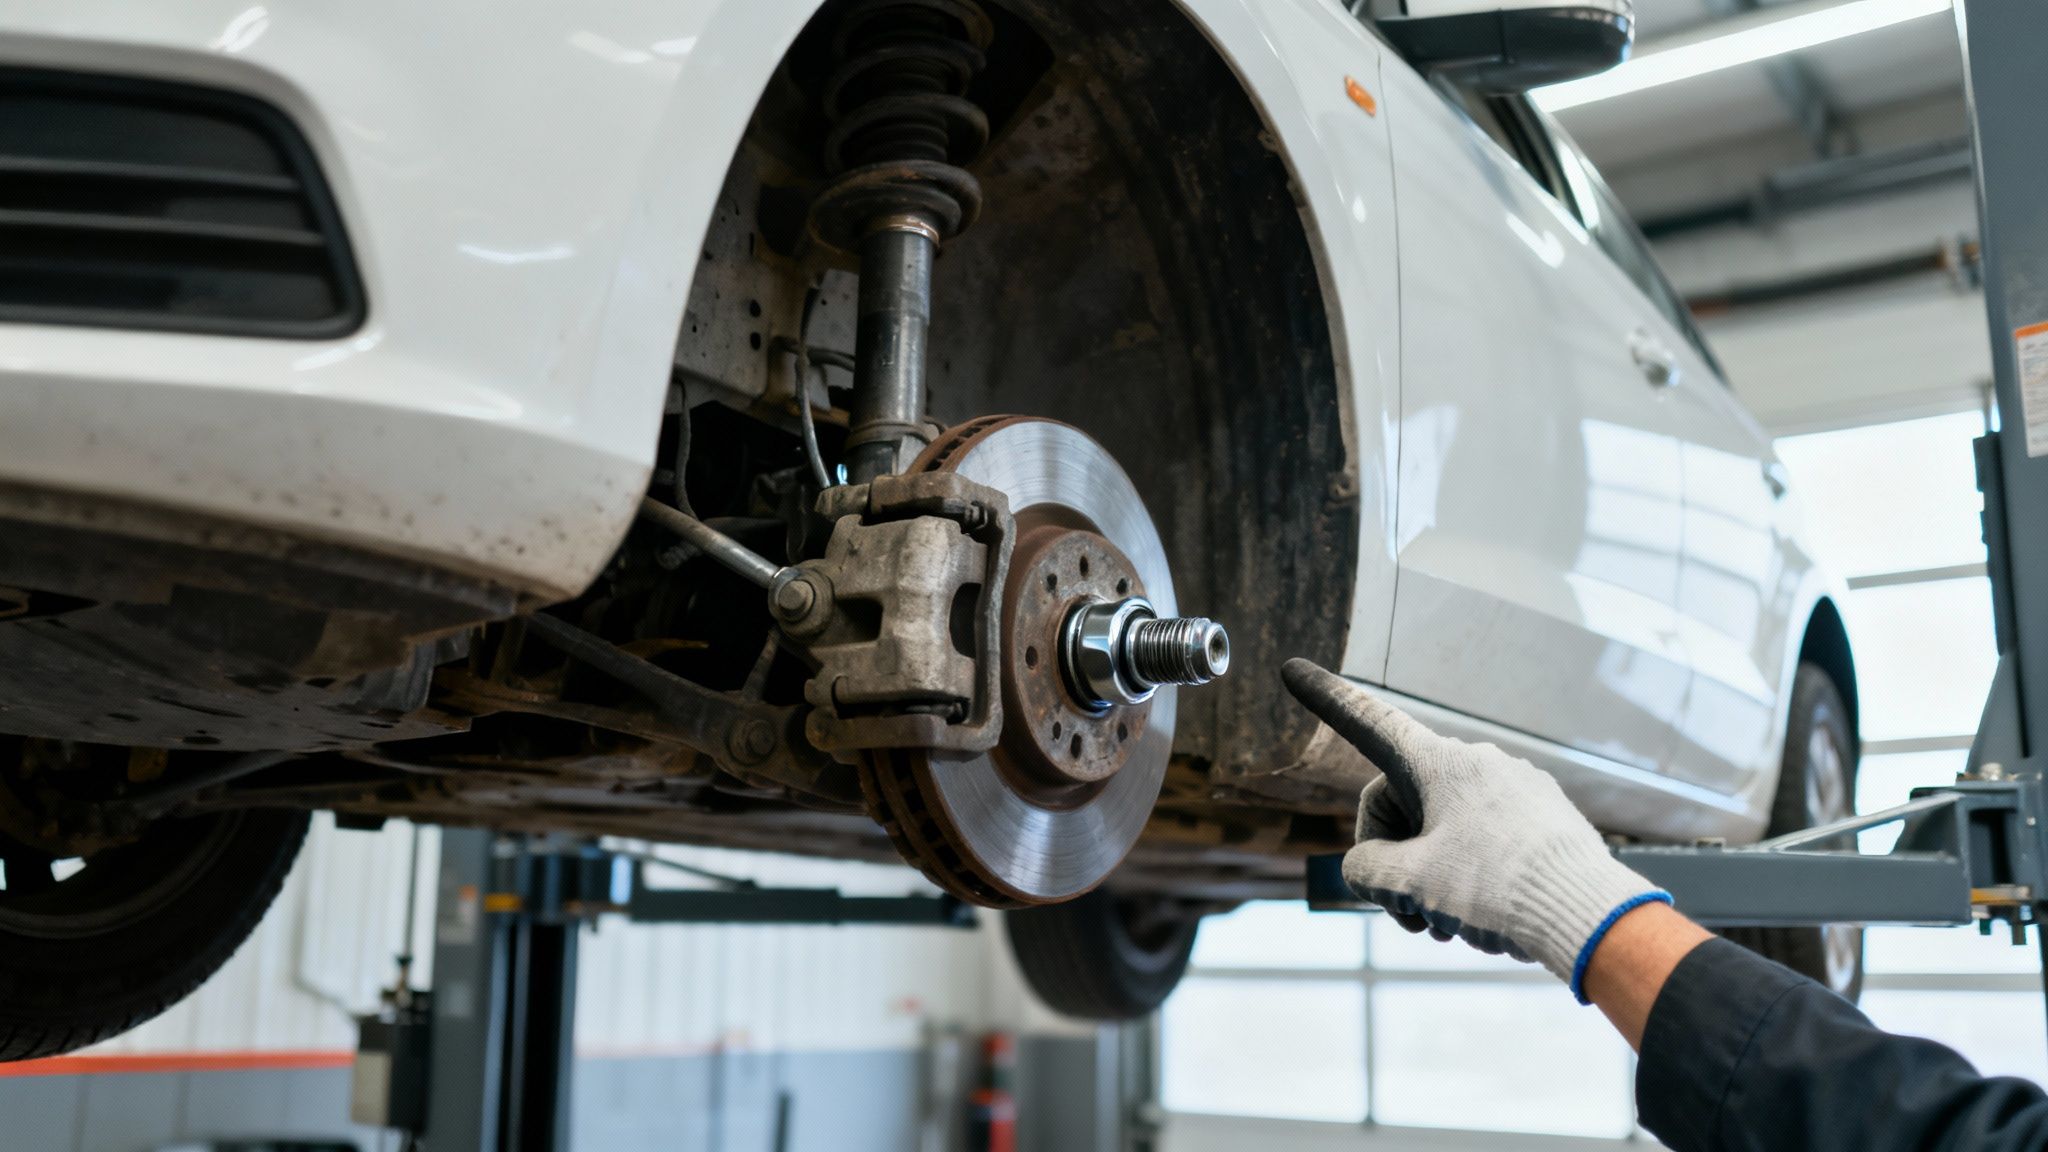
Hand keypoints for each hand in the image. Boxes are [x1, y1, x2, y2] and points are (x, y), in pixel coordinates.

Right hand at [1281, 659, 1669, 1001]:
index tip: (1293, 669)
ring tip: (1449, 927)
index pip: (1368, 723)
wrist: (1589, 917)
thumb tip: (1368, 866)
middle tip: (1407, 914)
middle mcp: (1479, 763)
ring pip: (1446, 828)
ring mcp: (1517, 787)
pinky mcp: (1544, 817)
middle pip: (1404, 804)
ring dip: (1432, 877)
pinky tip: (1485, 917)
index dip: (1325, 699)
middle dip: (1394, 859)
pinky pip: (1487, 837)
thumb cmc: (1495, 891)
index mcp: (1439, 763)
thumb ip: (1365, 868)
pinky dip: (1471, 874)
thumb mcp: (1410, 883)